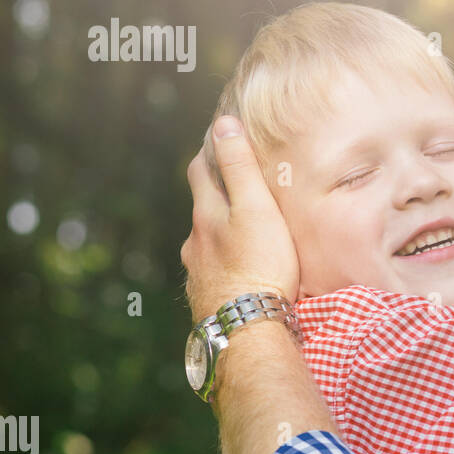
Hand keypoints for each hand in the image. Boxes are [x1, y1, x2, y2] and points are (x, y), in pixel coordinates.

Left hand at [180, 116, 299, 321]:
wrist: (249, 328)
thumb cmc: (259, 265)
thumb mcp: (256, 209)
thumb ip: (240, 168)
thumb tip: (223, 125)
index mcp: (206, 215)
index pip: (199, 171)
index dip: (210, 152)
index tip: (222, 141)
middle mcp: (194, 242)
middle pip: (202, 209)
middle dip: (216, 194)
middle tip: (241, 187)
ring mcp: (197, 272)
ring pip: (206, 243)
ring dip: (221, 233)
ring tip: (246, 232)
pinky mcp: (206, 298)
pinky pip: (213, 271)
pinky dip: (224, 263)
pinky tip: (240, 270)